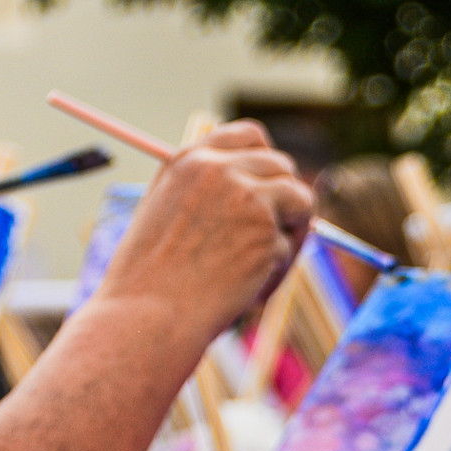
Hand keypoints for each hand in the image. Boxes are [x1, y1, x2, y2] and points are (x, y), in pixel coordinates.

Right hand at [99, 122, 311, 340]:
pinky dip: (276, 271)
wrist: (148, 314)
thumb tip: (260, 190)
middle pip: (282, 166)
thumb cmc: (151, 277)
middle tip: (276, 236)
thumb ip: (207, 192)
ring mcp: (247, 198)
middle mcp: (220, 169)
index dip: (267, 161)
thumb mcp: (167, 214)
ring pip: (301, 200)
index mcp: (190, 160)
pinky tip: (245, 289)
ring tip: (264, 264)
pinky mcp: (268, 232)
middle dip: (287, 200)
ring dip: (293, 232)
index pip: (249, 136)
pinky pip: (290, 247)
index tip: (272, 186)